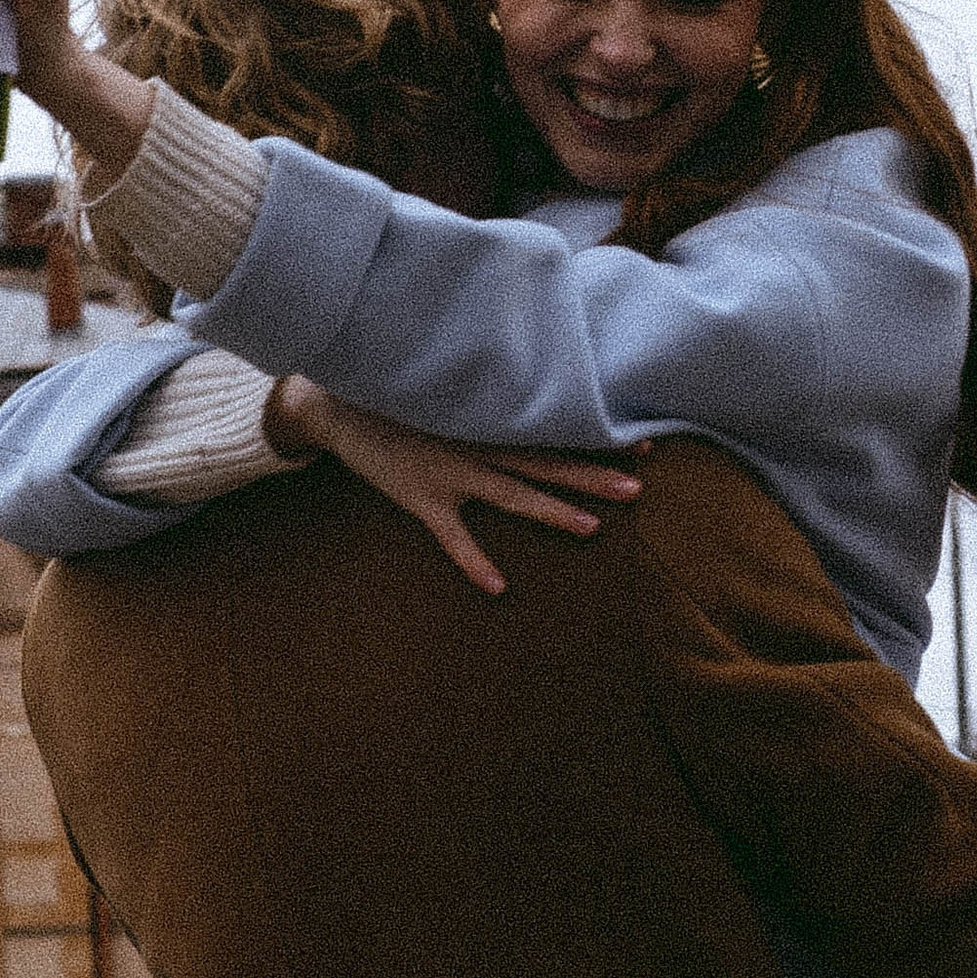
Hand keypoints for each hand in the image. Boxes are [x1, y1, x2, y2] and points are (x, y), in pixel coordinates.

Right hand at [269, 380, 643, 594]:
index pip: (553, 427)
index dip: (596, 436)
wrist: (333, 406)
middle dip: (593, 476)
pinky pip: (452, 536)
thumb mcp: (446, 389)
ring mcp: (450, 471)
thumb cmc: (395, 395)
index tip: (642, 442)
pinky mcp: (420, 496)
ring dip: (553, 511)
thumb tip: (528, 400)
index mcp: (486, 418)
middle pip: (546, 462)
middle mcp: (477, 443)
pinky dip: (473, 561)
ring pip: (512, 494)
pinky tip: (497, 588)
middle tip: (638, 489)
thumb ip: (485, 398)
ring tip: (594, 528)